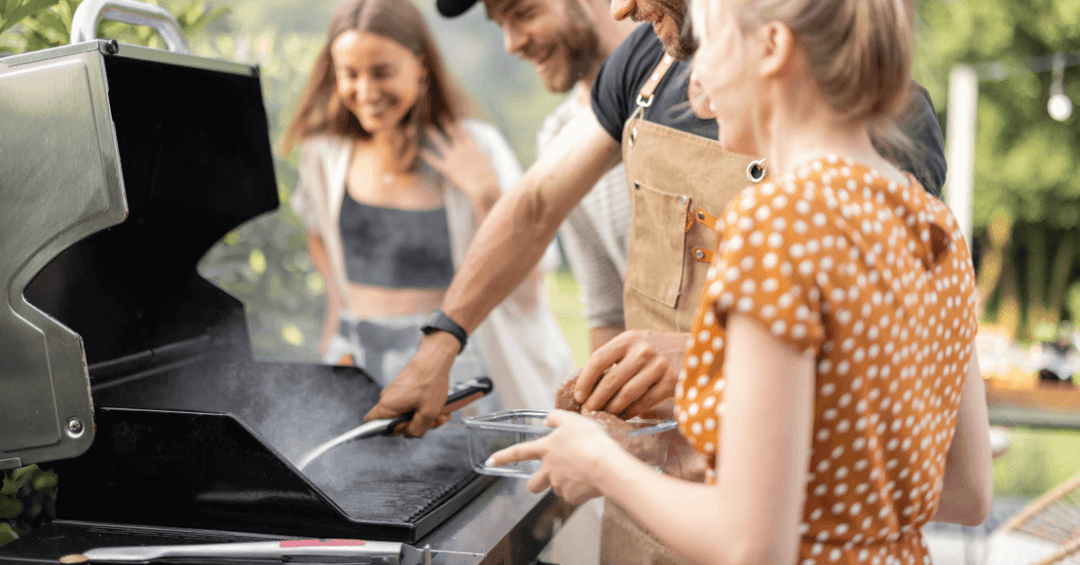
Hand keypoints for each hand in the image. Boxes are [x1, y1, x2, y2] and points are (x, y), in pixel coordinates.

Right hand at [363, 332, 457, 436]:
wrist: (435, 358)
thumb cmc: (430, 381)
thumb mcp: (428, 413)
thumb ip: (416, 430)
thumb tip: (410, 434)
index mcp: (387, 406)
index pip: (371, 424)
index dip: (389, 431)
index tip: (406, 428)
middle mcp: (388, 399)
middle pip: (397, 422)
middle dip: (416, 424)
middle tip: (432, 419)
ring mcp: (396, 393)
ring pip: (408, 414)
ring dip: (425, 416)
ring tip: (440, 411)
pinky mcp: (405, 389)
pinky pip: (413, 404)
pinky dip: (426, 407)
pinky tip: (439, 405)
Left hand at [420, 123, 500, 213]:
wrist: (484, 186)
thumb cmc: (489, 176)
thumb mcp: (489, 162)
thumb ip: (486, 154)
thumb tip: (488, 148)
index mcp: (472, 147)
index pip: (464, 133)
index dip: (458, 125)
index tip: (454, 118)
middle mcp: (461, 149)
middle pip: (452, 133)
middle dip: (446, 124)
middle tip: (440, 115)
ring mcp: (453, 158)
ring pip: (440, 143)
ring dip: (433, 135)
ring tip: (427, 127)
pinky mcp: (447, 168)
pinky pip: (434, 161)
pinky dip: (427, 156)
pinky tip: (420, 151)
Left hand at [488, 410, 614, 502]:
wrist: (607, 465)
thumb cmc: (590, 440)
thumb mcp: (572, 419)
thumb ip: (556, 417)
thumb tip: (547, 419)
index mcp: (546, 449)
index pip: (518, 452)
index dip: (502, 456)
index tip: (490, 461)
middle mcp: (549, 470)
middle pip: (533, 485)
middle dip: (536, 483)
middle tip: (548, 477)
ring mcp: (559, 485)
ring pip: (556, 488)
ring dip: (564, 483)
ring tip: (582, 472)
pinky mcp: (573, 497)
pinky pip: (573, 495)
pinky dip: (579, 489)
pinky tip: (590, 479)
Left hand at [575, 330, 689, 417]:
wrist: (695, 349)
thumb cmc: (657, 349)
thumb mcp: (636, 344)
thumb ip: (616, 358)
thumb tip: (588, 385)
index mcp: (629, 339)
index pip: (598, 359)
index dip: (585, 380)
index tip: (579, 395)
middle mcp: (643, 350)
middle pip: (611, 380)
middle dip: (596, 400)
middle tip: (588, 411)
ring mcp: (658, 366)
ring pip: (626, 394)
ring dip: (612, 409)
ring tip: (604, 415)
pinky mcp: (671, 382)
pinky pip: (644, 402)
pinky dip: (631, 412)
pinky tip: (624, 415)